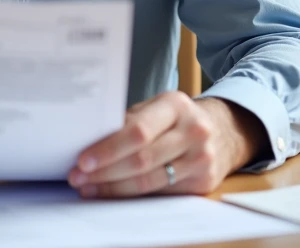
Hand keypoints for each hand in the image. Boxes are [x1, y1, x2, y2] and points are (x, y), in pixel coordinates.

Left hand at [67, 91, 263, 197]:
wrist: (221, 132)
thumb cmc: (176, 119)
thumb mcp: (156, 109)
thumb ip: (128, 122)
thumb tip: (90, 141)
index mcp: (176, 105)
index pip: (137, 131)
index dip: (107, 148)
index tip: (82, 160)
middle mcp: (193, 130)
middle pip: (141, 159)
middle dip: (105, 171)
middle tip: (79, 177)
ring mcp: (202, 157)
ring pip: (149, 181)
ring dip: (114, 187)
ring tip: (90, 188)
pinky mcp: (204, 182)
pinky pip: (161, 193)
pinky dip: (133, 195)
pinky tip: (114, 192)